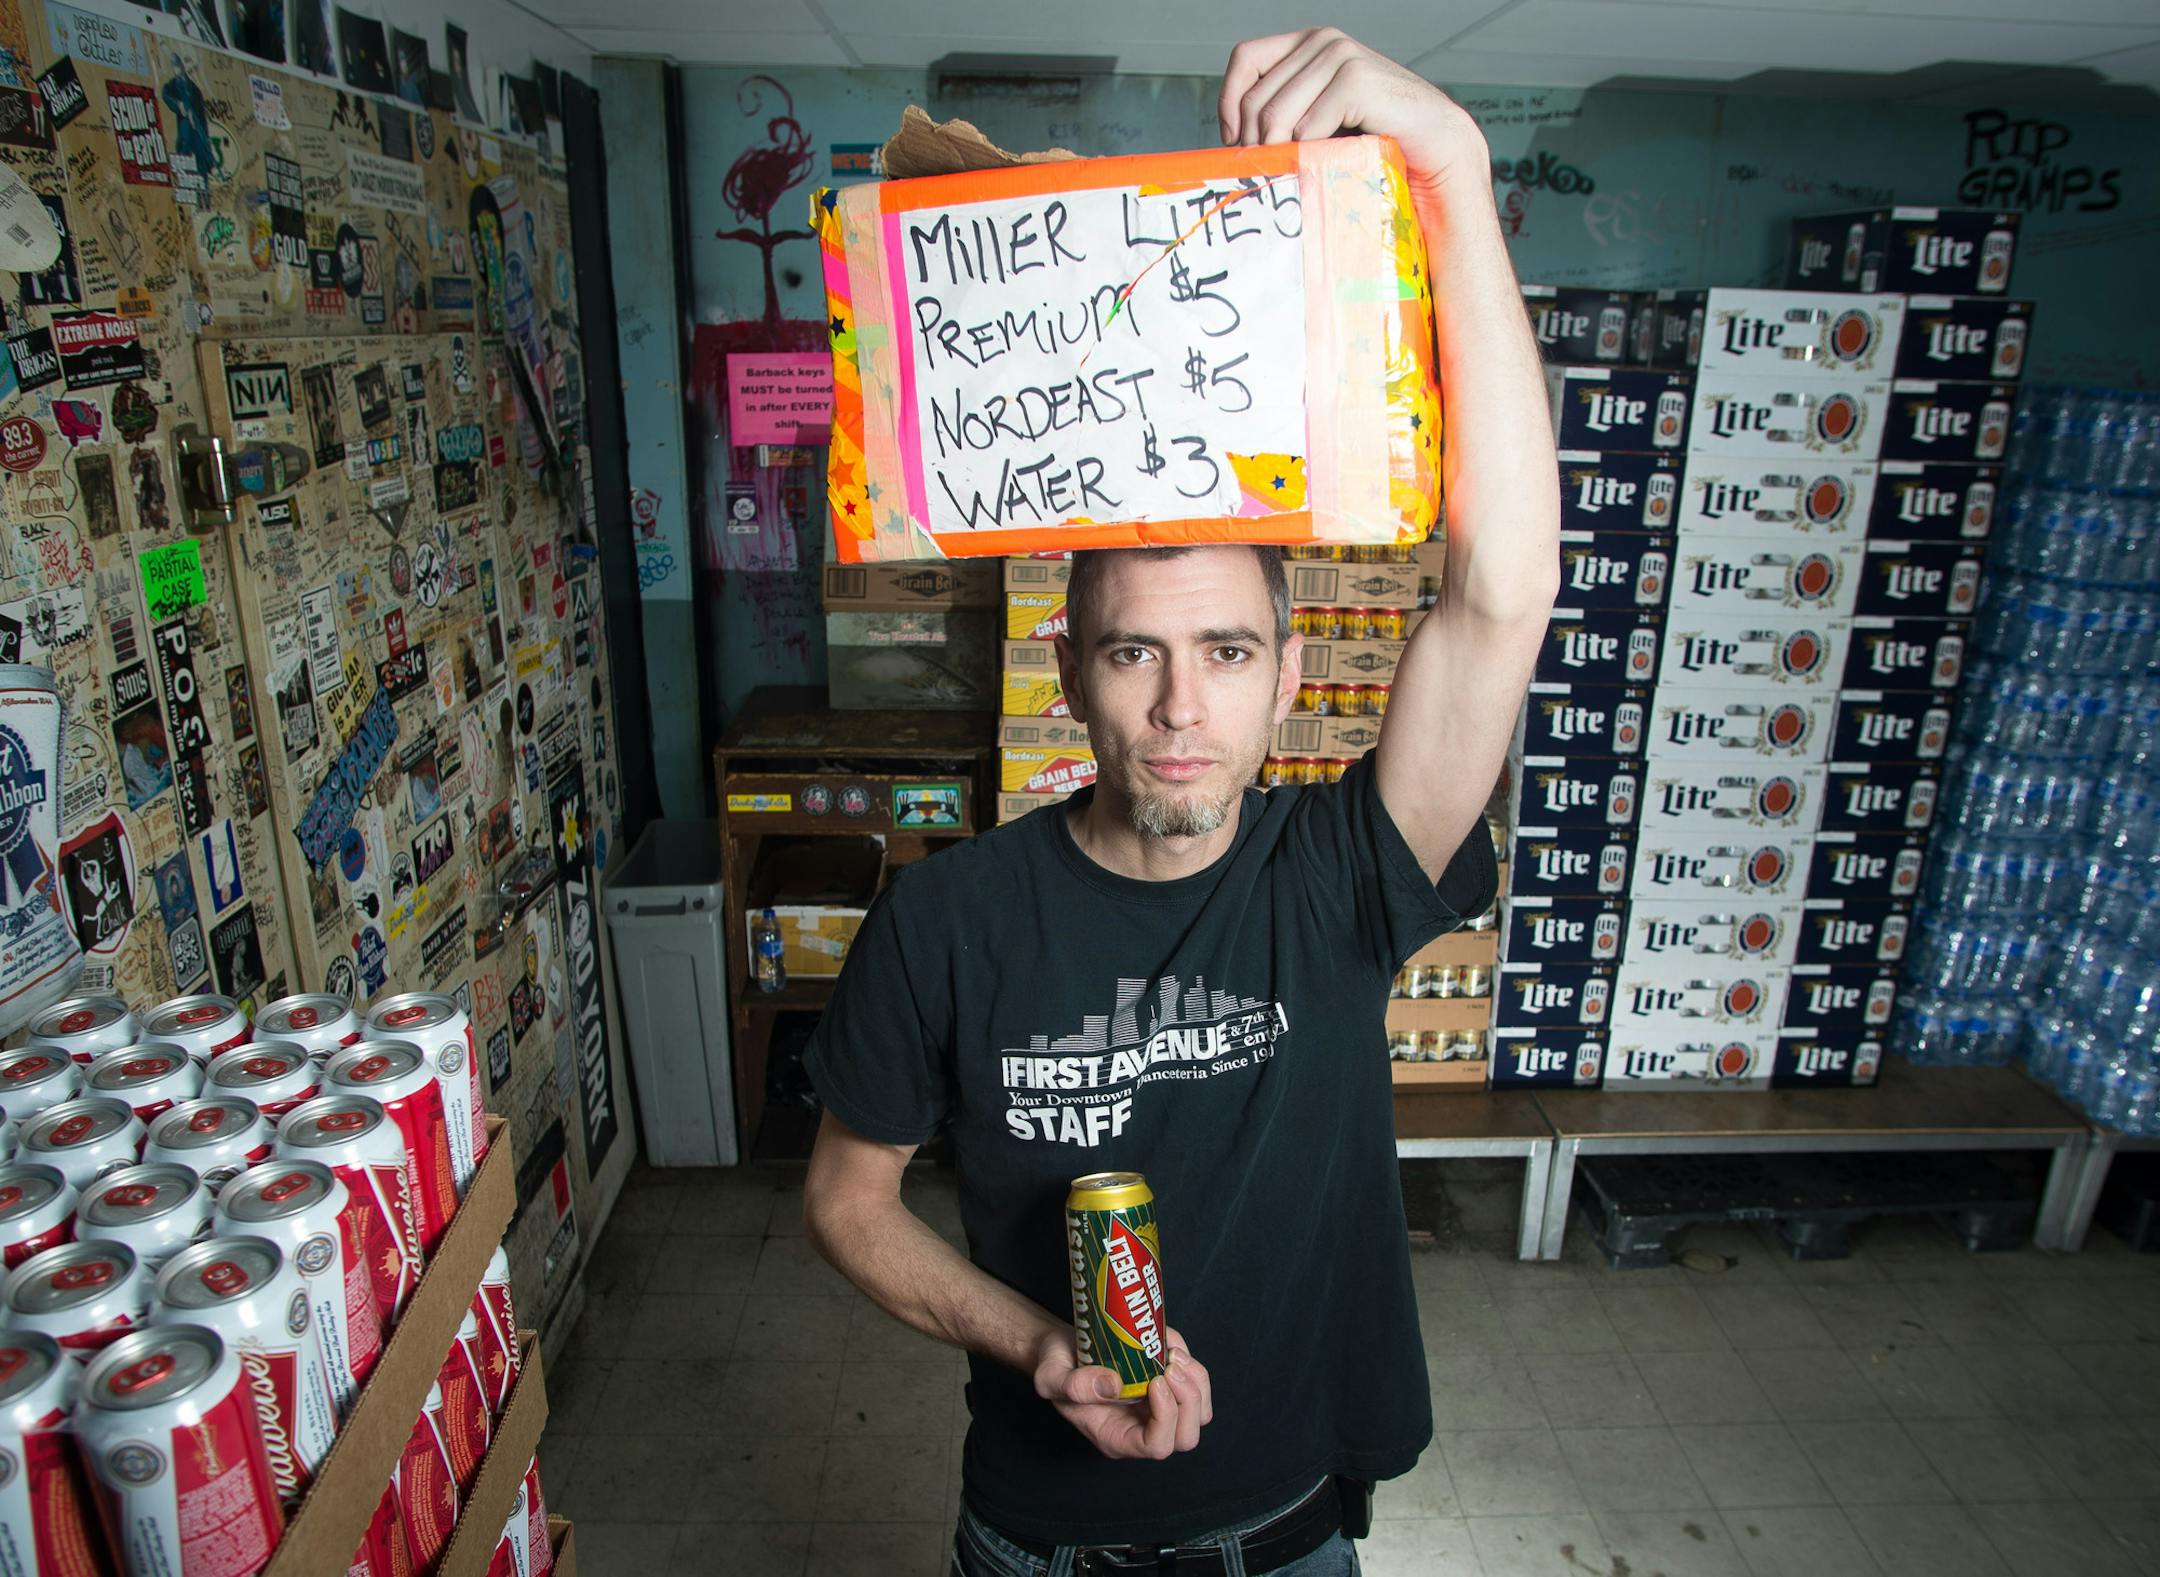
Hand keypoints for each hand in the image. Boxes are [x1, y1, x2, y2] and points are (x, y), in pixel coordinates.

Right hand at [1032, 1322, 1212, 1460]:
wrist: (1064, 1349)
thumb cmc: (1056, 1366)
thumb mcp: (1050, 1376)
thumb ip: (1074, 1386)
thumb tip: (1115, 1385)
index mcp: (1116, 1436)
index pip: (1156, 1446)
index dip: (1166, 1417)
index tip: (1155, 1380)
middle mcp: (1142, 1428)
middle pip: (1186, 1436)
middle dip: (1188, 1400)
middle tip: (1169, 1366)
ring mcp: (1157, 1409)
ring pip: (1199, 1414)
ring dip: (1196, 1382)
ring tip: (1172, 1354)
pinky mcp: (1168, 1387)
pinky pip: (1197, 1384)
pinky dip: (1192, 1364)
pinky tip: (1170, 1346)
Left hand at [1218, 29, 1488, 207]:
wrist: (1432, 149)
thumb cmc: (1373, 141)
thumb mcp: (1317, 121)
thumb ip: (1281, 115)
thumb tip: (1228, 144)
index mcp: (1308, 43)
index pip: (1244, 60)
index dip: (1231, 104)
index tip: (1238, 143)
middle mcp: (1323, 41)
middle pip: (1257, 96)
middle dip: (1255, 142)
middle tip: (1267, 173)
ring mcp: (1341, 55)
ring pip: (1276, 113)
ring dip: (1279, 153)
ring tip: (1293, 175)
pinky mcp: (1357, 79)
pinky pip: (1307, 125)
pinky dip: (1310, 152)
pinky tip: (1326, 163)